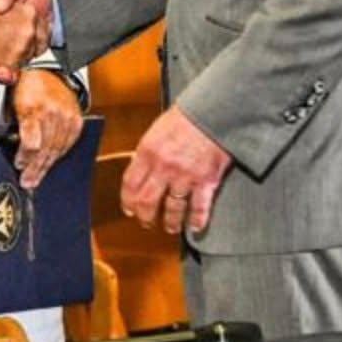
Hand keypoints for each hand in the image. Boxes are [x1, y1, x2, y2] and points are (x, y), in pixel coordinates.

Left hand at [9, 69, 83, 189]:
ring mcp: (66, 117)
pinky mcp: (76, 121)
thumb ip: (14, 125)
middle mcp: (52, 113)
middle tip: (28, 182)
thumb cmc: (26, 87)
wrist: (48, 72)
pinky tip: (51, 163)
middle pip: (44, 149)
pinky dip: (58, 154)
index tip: (19, 166)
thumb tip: (12, 150)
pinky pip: (67, 144)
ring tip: (38, 178)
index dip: (25, 157)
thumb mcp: (13, 103)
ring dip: (46, 166)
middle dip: (35, 168)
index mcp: (33, 108)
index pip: (31, 141)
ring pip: (56, 149)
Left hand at [119, 104, 231, 235]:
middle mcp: (163, 167)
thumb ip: (148, 152)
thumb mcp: (157, 130)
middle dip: (145, 216)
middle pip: (147, 201)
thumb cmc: (186, 117)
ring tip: (170, 228)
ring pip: (173, 209)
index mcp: (148, 152)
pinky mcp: (206, 181)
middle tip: (146, 222)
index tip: (129, 209)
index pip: (130, 184)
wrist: (214, 113)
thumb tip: (139, 167)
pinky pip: (200, 207)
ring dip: (171, 222)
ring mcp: (185, 176)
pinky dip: (197, 220)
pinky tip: (195, 227)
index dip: (128, 200)